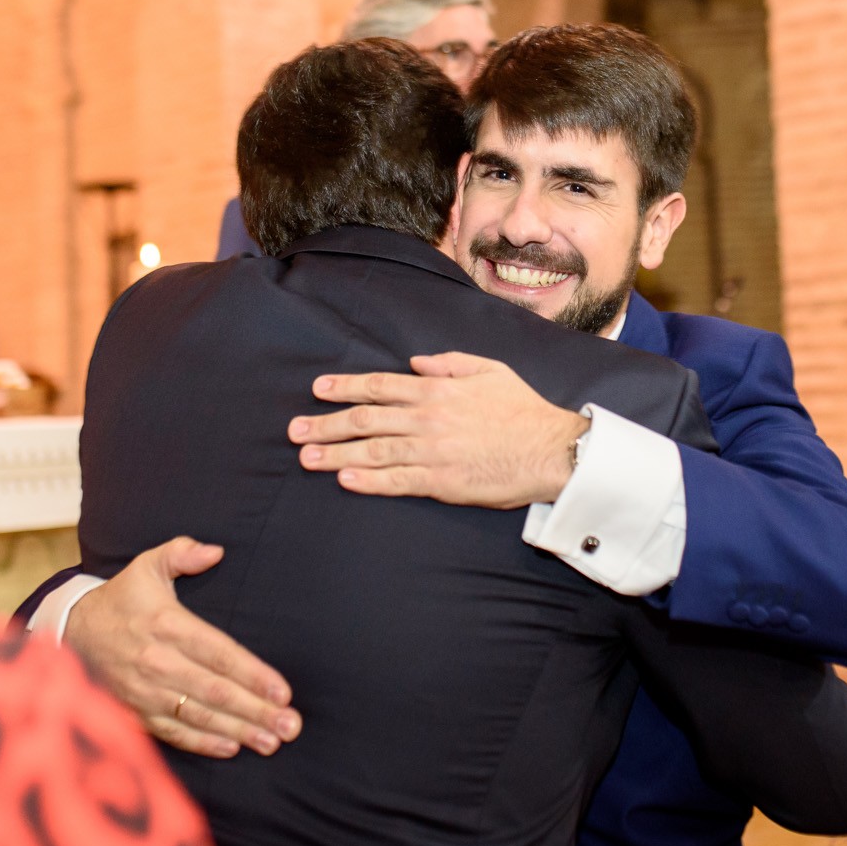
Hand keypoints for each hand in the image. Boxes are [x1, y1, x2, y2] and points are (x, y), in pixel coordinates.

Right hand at [64, 537, 300, 758]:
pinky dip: (202, 743)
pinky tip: (231, 749)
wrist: (72, 632)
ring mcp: (145, 692)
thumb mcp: (147, 566)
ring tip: (271, 742)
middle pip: (215, 691)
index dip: (252, 674)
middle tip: (290, 725)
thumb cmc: (121, 598)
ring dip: (238, 731)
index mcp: (167, 625)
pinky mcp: (134, 713)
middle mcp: (158, 662)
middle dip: (256, 710)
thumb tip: (215, 551)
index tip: (282, 691)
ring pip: (198, 716)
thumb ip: (180, 554)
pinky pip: (172, 733)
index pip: (219, 653)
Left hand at [290, 352, 588, 507]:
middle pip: (366, 419)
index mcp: (438, 389)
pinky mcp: (441, 482)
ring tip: (307, 457)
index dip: (345, 387)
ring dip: (336, 454)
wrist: (551, 449)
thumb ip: (450, 363)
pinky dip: (368, 480)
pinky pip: (396, 481)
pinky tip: (344, 480)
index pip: (380, 386)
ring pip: (373, 450)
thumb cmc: (523, 409)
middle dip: (327, 424)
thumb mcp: (490, 369)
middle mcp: (428, 418)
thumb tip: (415, 363)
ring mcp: (432, 451)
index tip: (318, 390)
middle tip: (295, 430)